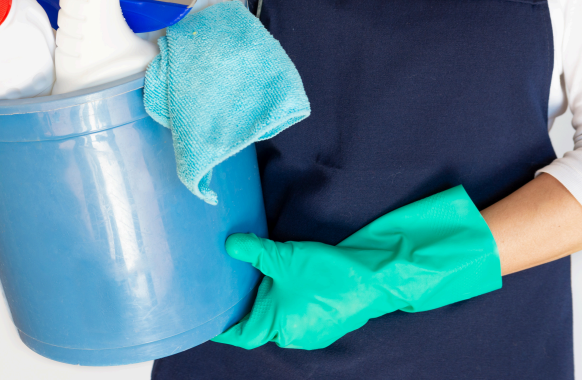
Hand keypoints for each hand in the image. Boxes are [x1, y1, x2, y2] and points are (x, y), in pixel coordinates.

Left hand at [213, 186, 500, 349]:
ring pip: (277, 321)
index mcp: (278, 325)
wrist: (373, 278)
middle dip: (244, 310)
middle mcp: (292, 335)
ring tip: (252, 283)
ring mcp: (310, 333)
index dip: (223, 326)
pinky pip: (295, 318)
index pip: (240, 333)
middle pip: (258, 326)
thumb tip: (230, 245)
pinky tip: (281, 285)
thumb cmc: (326, 273)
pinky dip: (283, 304)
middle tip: (227, 290)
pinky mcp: (324, 325)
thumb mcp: (284, 257)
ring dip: (265, 305)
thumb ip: (253, 252)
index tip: (208, 320)